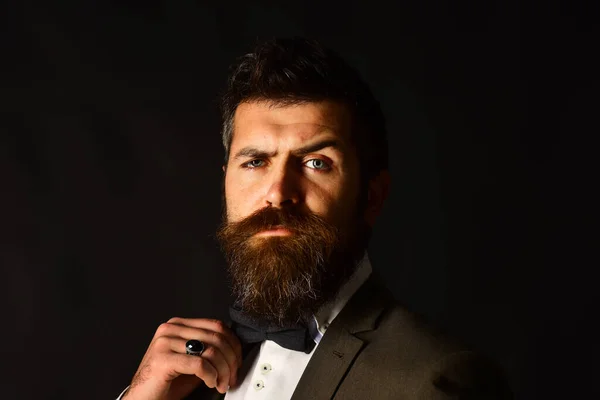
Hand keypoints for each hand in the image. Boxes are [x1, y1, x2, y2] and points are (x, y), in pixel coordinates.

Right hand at [123, 318, 242, 399]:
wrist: (142, 399)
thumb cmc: (166, 383)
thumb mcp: (192, 360)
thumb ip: (208, 350)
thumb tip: (234, 349)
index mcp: (178, 325)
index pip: (216, 325)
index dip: (233, 344)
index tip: (237, 361)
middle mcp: (170, 329)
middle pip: (216, 337)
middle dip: (231, 360)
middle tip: (232, 377)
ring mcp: (165, 342)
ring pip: (210, 350)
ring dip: (223, 370)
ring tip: (222, 383)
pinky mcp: (162, 359)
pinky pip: (199, 364)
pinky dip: (211, 375)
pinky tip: (210, 383)